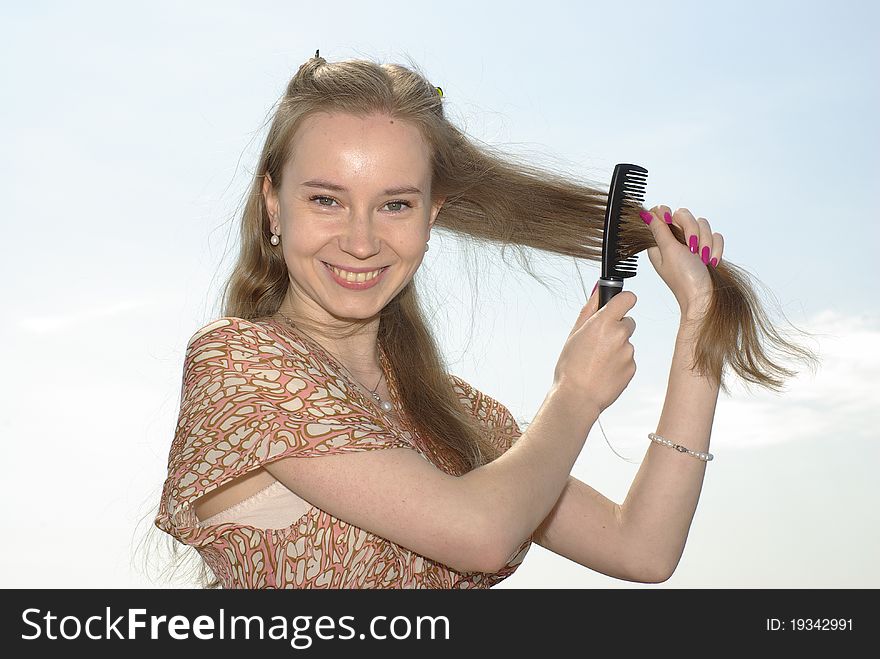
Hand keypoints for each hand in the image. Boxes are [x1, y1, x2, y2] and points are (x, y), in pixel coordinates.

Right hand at [553, 283, 636, 413]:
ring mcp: (628, 352)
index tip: (618, 306)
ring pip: (626, 342)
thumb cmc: (570, 367)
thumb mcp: (574, 333)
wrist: (577, 397)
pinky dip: (618, 363)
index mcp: (603, 322)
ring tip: (597, 361)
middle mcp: (619, 335)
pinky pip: (628, 359)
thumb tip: (597, 291)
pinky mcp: (632, 368)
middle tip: (598, 342)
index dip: (623, 301)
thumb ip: (589, 309)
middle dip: (616, 328)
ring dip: (616, 348)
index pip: (628, 298)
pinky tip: (603, 371)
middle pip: (628, 321)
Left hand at [640, 206, 723, 314]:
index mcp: (660, 242)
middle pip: (683, 215)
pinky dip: (715, 248)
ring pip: (702, 224)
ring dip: (705, 241)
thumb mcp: (668, 251)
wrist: (705, 296)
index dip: (666, 213)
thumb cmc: (684, 279)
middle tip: (692, 247)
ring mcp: (692, 244)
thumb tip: (646, 214)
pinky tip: (711, 261)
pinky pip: (715, 236)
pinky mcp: (707, 248)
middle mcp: (675, 240)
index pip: (660, 213)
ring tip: (702, 259)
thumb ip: (659, 230)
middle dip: (691, 230)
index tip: (671, 220)